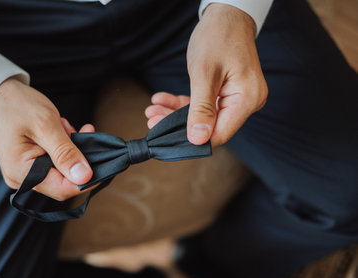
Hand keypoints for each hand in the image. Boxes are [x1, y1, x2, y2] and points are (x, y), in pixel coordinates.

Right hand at [0, 78, 93, 200]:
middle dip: (78, 157)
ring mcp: (27, 173)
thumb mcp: (45, 125)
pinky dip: (64, 146)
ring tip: (63, 126)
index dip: (86, 179)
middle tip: (81, 131)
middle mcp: (22, 179)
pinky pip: (56, 162)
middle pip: (64, 181)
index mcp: (22, 173)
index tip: (104, 161)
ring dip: (71, 148)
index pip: (63, 189)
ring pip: (63, 170)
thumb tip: (85, 177)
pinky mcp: (32, 165)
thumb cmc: (17, 106)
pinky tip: (60, 129)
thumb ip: (65, 152)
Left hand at [146, 4, 267, 145]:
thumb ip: (201, 108)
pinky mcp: (227, 93)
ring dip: (176, 114)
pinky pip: (204, 105)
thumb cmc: (218, 37)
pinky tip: (163, 100)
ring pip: (203, 117)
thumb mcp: (204, 74)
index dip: (192, 139)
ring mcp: (237, 98)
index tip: (164, 134)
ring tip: (153, 109)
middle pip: (210, 126)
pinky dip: (183, 104)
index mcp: (247, 99)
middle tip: (152, 119)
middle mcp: (246, 102)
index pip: (220, 133)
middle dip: (178, 124)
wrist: (226, 15)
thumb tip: (198, 139)